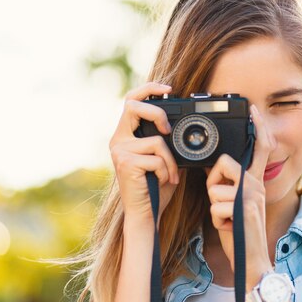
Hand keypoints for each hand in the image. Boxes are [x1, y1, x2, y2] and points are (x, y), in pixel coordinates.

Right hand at [109, 82, 179, 227]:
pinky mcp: (126, 163)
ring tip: (169, 175)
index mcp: (126, 135)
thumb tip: (183, 125)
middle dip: (157, 113)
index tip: (167, 88)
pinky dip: (166, 171)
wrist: (146, 213)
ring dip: (170, 160)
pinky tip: (161, 181)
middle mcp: (118, 140)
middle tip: (168, 131)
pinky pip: (157, 158)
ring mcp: (120, 151)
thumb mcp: (163, 158)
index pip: (131, 101)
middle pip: (134, 106)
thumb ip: (166, 140)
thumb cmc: (156, 187)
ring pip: (156, 140)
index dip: (148, 88)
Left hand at [205, 104, 276, 289]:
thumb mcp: (236, 204)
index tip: (253, 110)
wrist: (252, 260)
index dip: (257, 128)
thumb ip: (230, 185)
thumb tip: (214, 169)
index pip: (259, 149)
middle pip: (225, 164)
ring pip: (215, 188)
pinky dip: (216, 221)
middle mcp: (256, 185)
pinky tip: (228, 228)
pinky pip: (215, 207)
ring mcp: (251, 197)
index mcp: (255, 181)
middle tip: (223, 203)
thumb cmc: (240, 231)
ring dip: (214, 207)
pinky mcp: (243, 210)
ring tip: (227, 219)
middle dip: (214, 183)